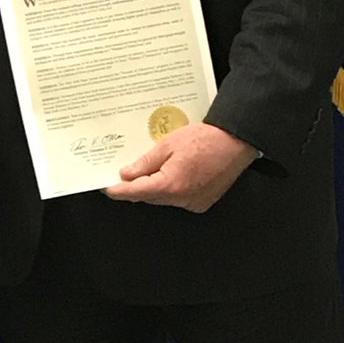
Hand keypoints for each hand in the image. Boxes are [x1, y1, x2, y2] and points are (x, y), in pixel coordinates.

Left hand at [105, 123, 257, 212]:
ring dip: (154, 187)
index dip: (119, 190)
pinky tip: (170, 173)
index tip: (107, 188)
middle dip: (136, 187)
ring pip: (163, 198)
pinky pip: (179, 199)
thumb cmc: (205, 140)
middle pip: (149, 197)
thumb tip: (127, 175)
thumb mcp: (167, 145)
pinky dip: (170, 189)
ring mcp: (194, 202)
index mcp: (170, 185)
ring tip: (149, 169)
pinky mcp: (203, 202)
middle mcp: (182, 198)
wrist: (236, 142)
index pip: (136, 192)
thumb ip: (145, 163)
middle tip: (125, 173)